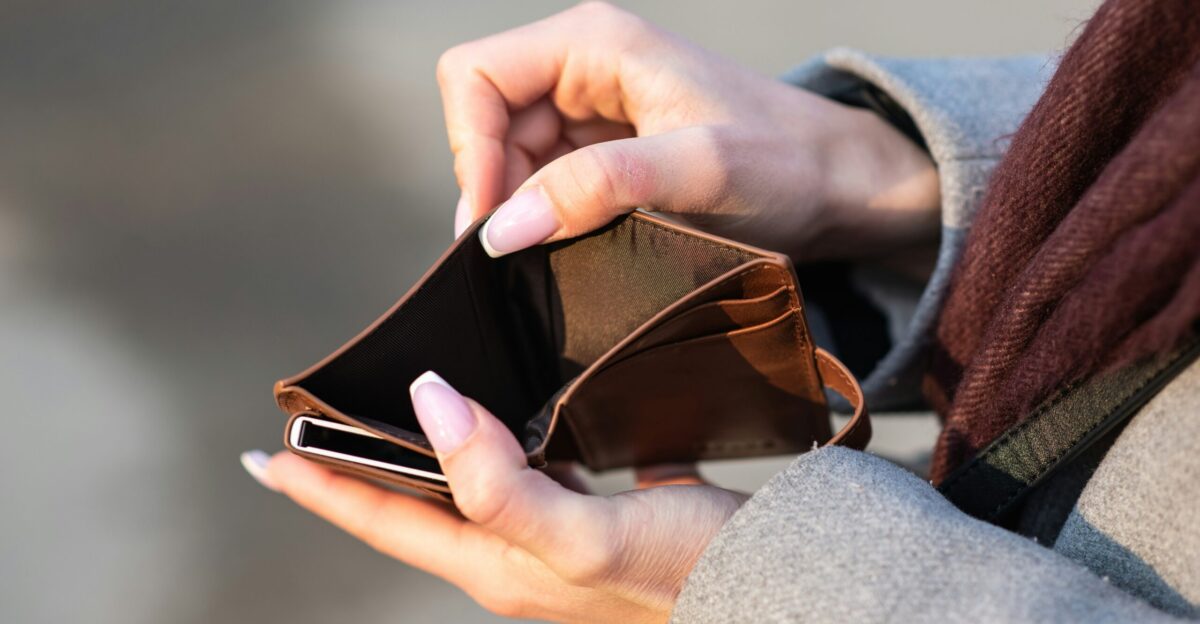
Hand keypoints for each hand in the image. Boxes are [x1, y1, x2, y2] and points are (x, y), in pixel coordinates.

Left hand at [247, 372, 745, 622]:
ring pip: (462, 485)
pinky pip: (519, 471)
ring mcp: (550, 538)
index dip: (319, 487)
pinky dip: (491, 439)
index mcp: (493, 564)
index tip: (262, 451)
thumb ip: (497, 482)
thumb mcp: (583, 535)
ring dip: (420, 451)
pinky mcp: (590, 515)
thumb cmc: (682, 571)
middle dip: (358, 464)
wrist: (770, 588)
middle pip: (412, 505)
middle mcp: (511, 554)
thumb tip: (429, 403)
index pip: (381, 521)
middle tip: (318, 418)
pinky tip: (503, 410)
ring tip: (392, 410)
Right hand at [439, 2, 938, 259]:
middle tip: (521, 256)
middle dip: (493, 189)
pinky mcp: (606, 153)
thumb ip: (599, 188)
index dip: (470, 148)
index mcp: (593, 42)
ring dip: (520, 211)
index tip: (496, 221)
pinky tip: (573, 250)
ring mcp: (592, 111)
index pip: (474, 77)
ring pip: (509, 161)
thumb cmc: (787, 163)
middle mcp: (582, 68)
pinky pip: (544, 184)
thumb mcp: (698, 171)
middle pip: (484, 123)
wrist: (841, 187)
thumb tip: (504, 227)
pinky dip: (546, 221)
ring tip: (556, 256)